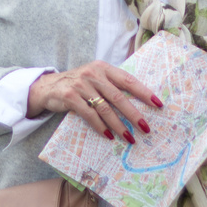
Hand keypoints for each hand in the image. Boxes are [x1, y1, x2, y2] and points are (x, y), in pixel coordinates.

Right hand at [28, 61, 163, 142]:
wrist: (48, 86)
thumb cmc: (78, 84)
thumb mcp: (95, 78)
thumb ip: (112, 85)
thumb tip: (138, 102)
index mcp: (104, 68)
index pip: (128, 80)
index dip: (144, 92)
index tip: (158, 104)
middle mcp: (94, 74)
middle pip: (118, 97)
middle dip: (134, 114)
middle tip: (145, 128)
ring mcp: (81, 85)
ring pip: (105, 108)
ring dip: (119, 125)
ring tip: (129, 138)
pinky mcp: (70, 96)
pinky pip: (89, 114)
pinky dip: (100, 127)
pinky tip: (109, 136)